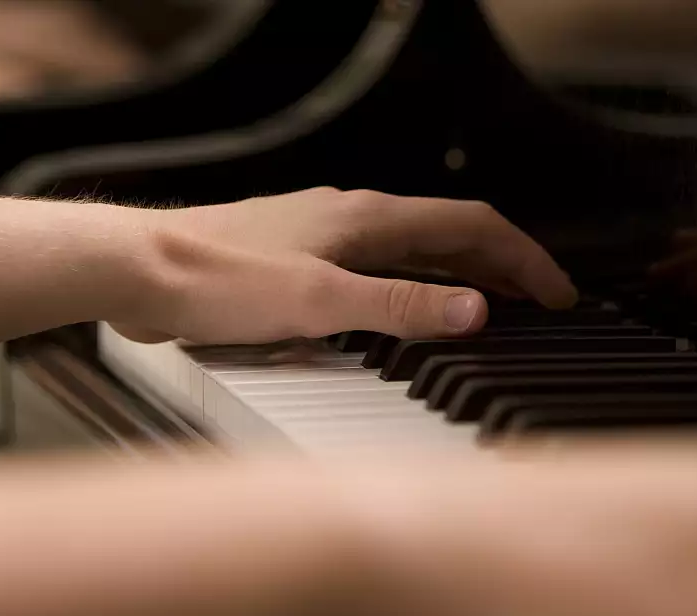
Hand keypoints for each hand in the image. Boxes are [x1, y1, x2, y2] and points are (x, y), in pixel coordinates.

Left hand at [111, 188, 579, 344]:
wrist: (137, 272)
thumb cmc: (215, 279)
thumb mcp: (321, 302)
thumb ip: (402, 306)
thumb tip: (475, 311)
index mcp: (368, 217)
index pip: (473, 226)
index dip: (525, 260)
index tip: (560, 295)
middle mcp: (351, 217)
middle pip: (450, 235)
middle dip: (503, 268)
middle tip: (542, 305)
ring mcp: (324, 236)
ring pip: (415, 250)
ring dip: (462, 277)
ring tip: (493, 312)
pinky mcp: (297, 260)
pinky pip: (379, 267)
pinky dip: (416, 287)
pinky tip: (408, 317)